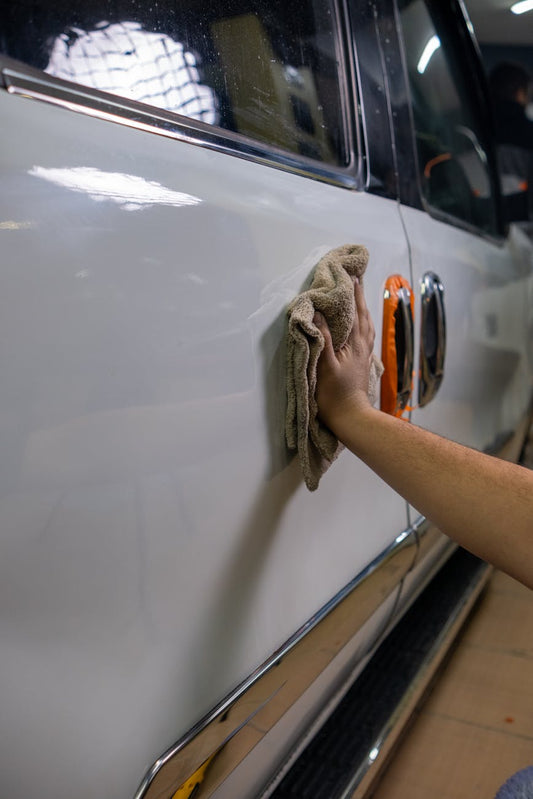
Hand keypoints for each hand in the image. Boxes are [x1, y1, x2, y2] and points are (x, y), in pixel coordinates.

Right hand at [314, 278, 376, 434]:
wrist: (351, 417)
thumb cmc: (335, 395)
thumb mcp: (325, 365)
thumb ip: (324, 338)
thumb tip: (320, 313)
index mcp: (355, 343)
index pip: (355, 312)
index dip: (353, 293)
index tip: (351, 275)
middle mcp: (363, 346)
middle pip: (363, 315)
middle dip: (359, 297)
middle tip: (356, 279)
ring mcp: (364, 355)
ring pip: (366, 325)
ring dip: (362, 309)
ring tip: (358, 298)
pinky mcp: (362, 363)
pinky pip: (365, 336)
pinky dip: (362, 325)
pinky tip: (360, 326)